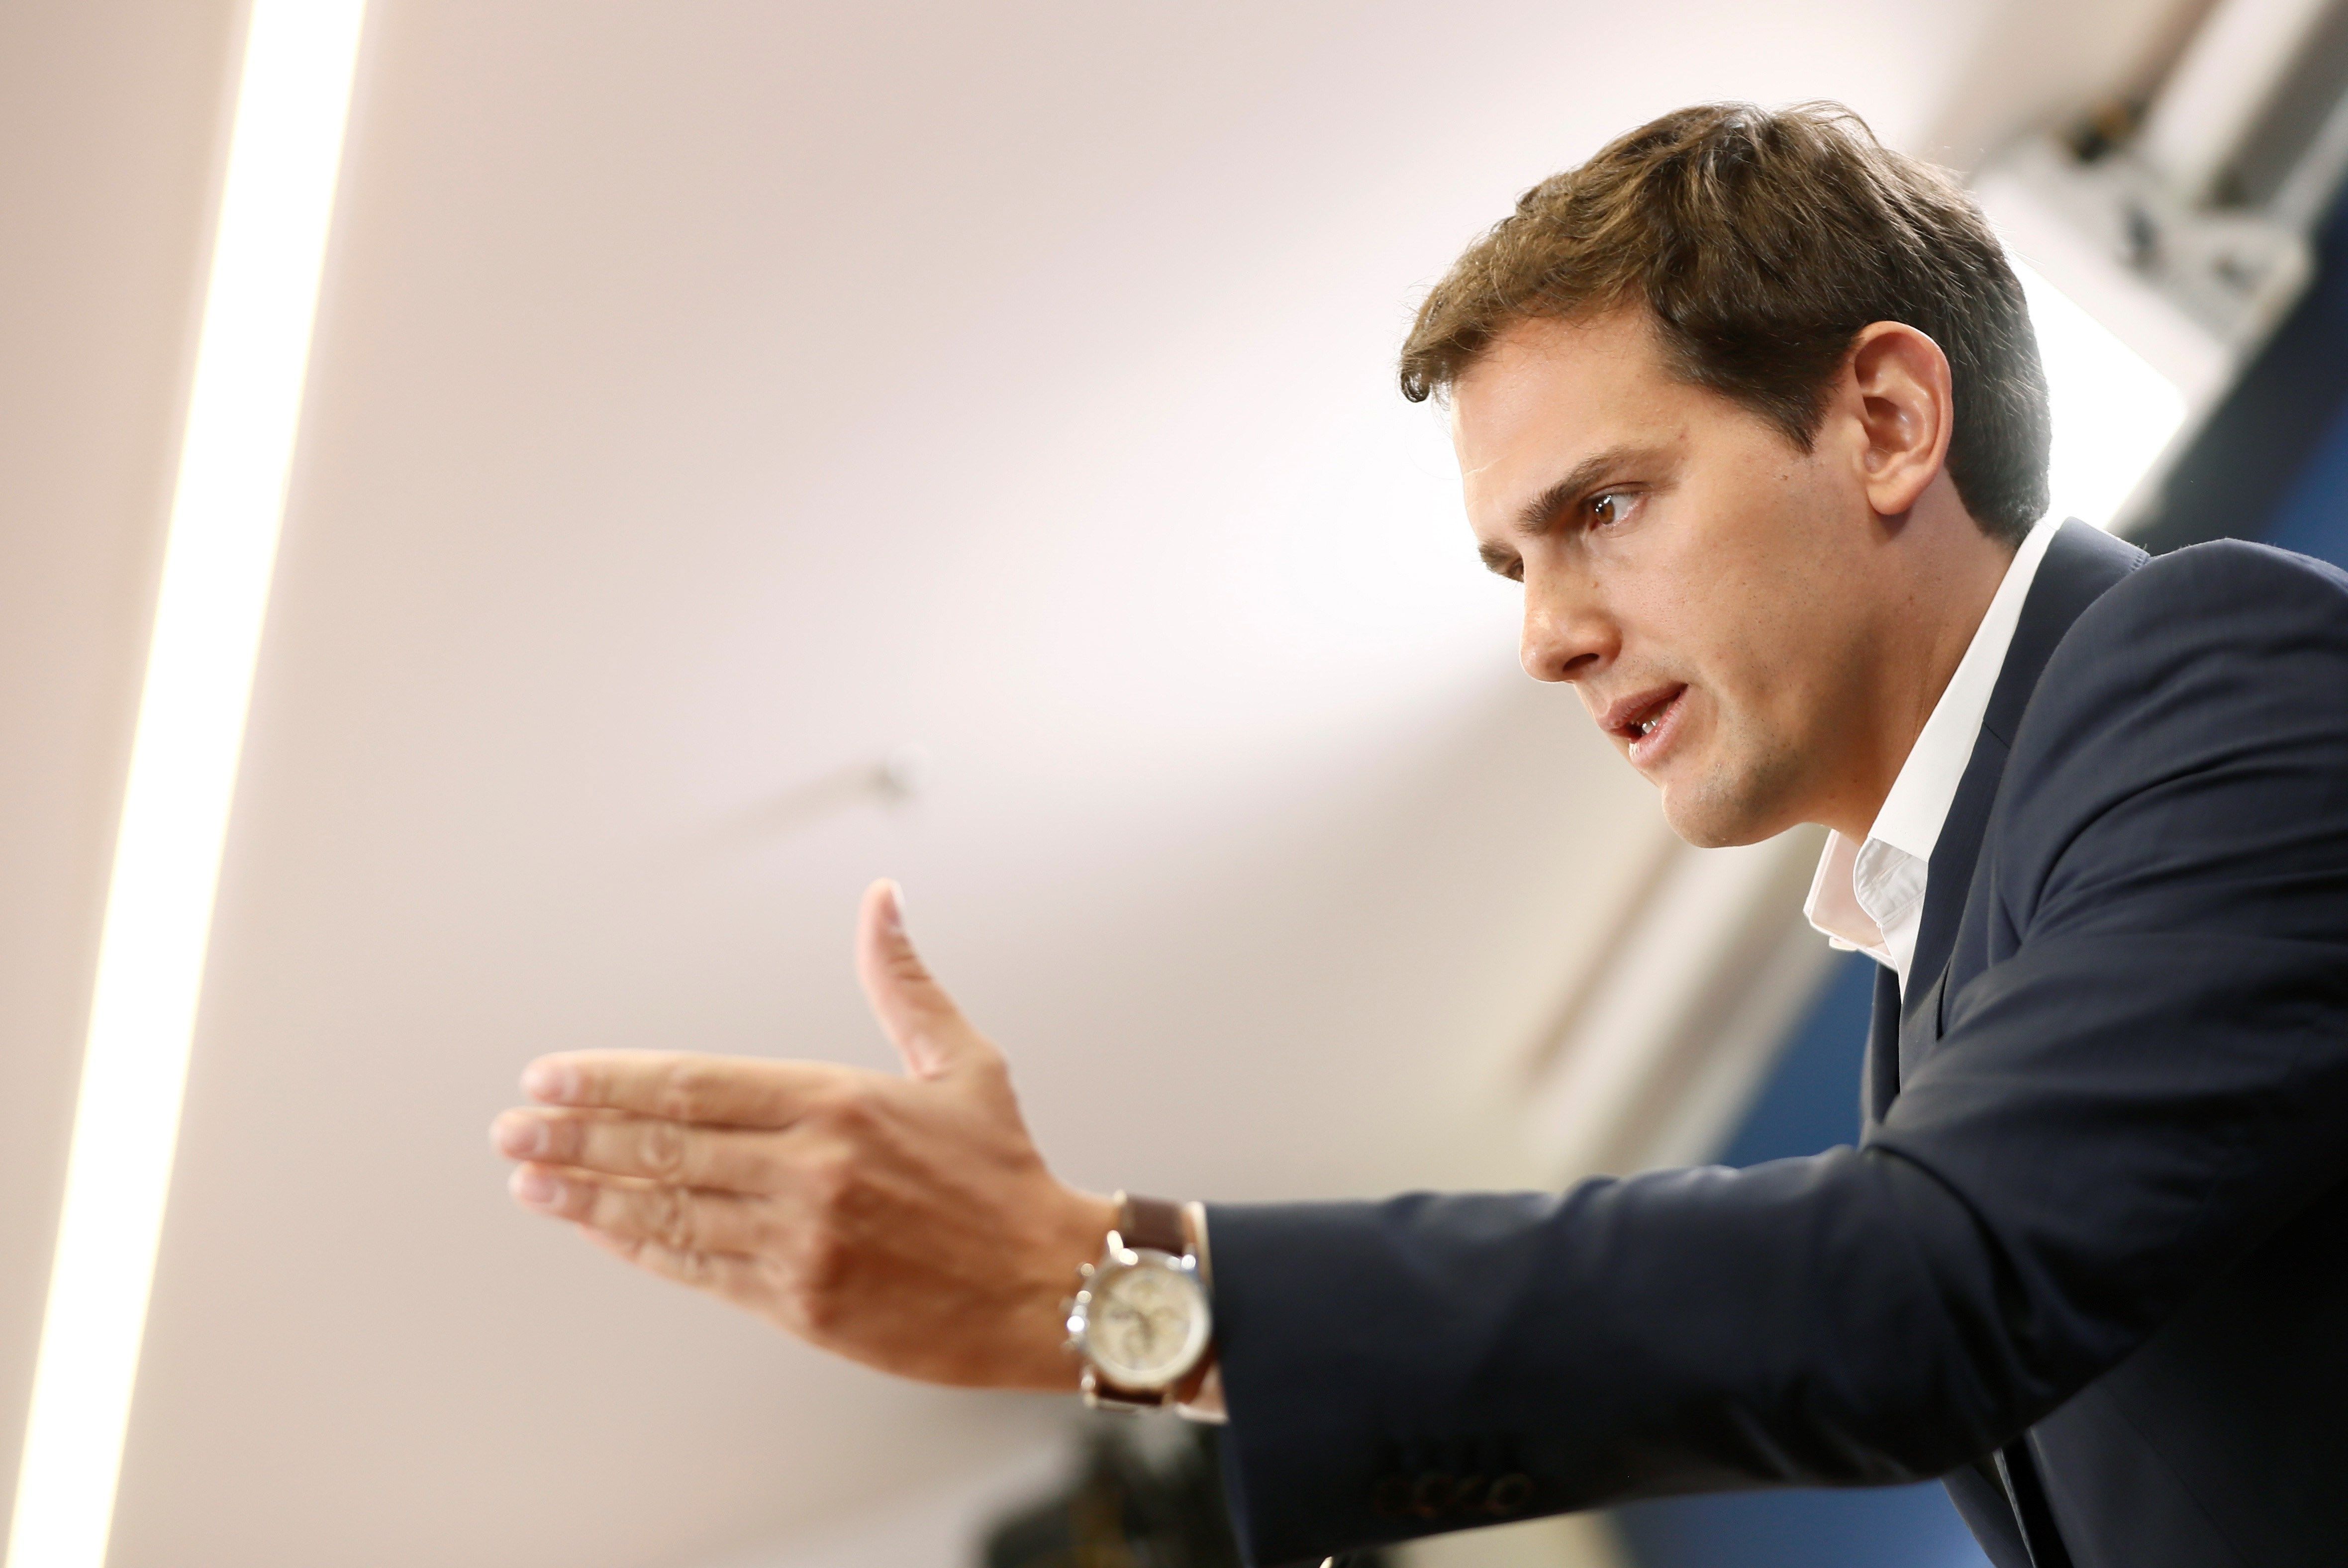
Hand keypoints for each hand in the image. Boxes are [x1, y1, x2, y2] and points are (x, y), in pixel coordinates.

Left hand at [491, 880, 1114, 1388]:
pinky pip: (696, 1269)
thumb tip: (882, 900)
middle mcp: (810, 1168)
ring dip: (586, 1193)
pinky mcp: (800, 1303)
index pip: (694, 1082)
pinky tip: (595, 1228)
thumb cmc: (1004, 1175)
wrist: (1049, 1286)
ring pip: (665, 1210)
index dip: (608, 1080)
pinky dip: (636, 1247)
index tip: (546, 1075)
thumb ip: (903, 984)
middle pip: (662, 1144)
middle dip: (574, 1134)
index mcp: (838, 1102)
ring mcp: (800, 1240)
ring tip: (526, 1177)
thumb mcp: (964, 1064)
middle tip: (510, 1126)